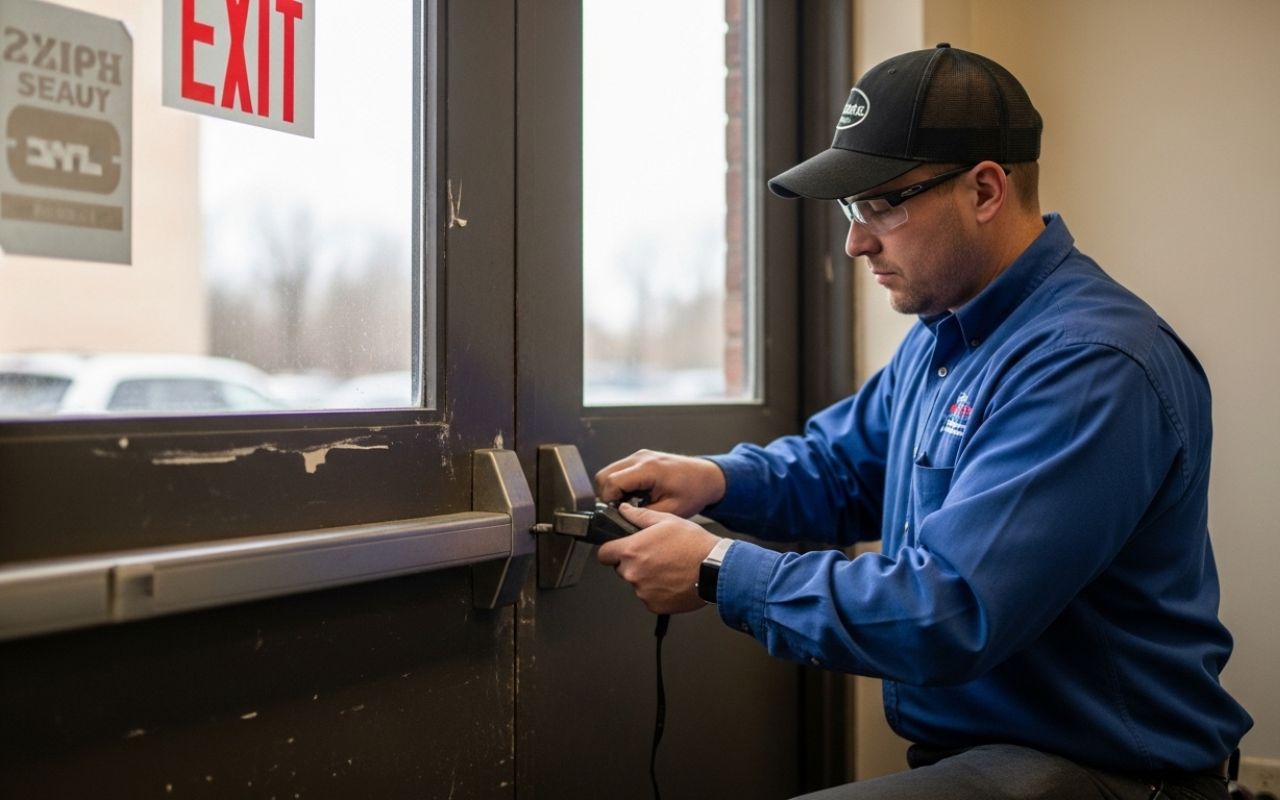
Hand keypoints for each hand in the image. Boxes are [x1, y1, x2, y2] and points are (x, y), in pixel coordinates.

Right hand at [594, 449, 726, 518]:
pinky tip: (634, 495)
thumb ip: (642, 515)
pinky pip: (619, 469)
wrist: (707, 476)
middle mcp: (641, 458)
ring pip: (609, 471)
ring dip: (613, 488)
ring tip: (628, 503)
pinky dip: (620, 483)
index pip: (611, 482)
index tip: (615, 513)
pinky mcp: (641, 457)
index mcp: (648, 469)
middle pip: (604, 475)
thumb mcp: (670, 511)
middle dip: (607, 495)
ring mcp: (640, 455)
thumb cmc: (694, 492)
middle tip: (620, 510)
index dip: (608, 501)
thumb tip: (621, 519)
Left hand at [597, 504, 721, 614]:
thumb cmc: (694, 544)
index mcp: (631, 550)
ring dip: (646, 577)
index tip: (619, 549)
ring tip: (668, 568)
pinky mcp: (654, 605)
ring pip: (636, 583)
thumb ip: (640, 516)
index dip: (611, 550)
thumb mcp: (667, 521)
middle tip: (654, 556)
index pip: (604, 554)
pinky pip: (649, 597)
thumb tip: (624, 510)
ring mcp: (642, 591)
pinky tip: (672, 580)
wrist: (715, 570)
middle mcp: (633, 573)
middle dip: (633, 562)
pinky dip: (657, 591)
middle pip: (621, 568)